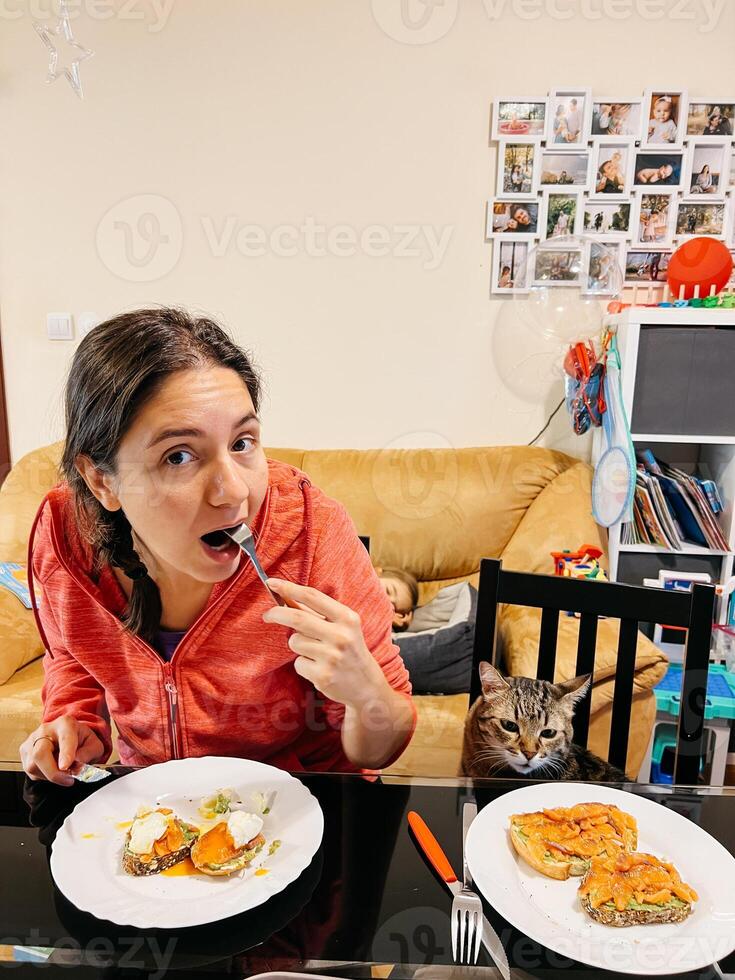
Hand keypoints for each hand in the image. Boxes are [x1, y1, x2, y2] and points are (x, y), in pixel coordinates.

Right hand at [20, 718, 104, 786]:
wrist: (69, 736)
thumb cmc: (81, 741)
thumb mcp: (94, 745)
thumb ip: (89, 753)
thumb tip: (77, 764)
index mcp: (66, 724)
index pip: (65, 739)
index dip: (65, 754)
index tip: (66, 766)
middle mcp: (45, 730)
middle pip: (41, 753)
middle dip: (53, 772)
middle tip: (69, 780)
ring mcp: (32, 740)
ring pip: (33, 766)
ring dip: (51, 775)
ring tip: (64, 771)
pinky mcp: (25, 752)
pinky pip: (30, 771)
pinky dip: (44, 775)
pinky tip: (53, 768)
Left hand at [262, 578, 387, 708]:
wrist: (366, 685)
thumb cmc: (349, 650)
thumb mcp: (342, 627)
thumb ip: (317, 613)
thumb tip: (286, 598)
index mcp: (347, 618)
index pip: (312, 596)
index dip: (289, 588)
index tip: (271, 583)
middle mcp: (341, 636)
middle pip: (297, 618)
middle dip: (276, 614)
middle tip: (267, 615)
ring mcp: (332, 657)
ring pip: (295, 641)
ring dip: (297, 644)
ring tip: (314, 651)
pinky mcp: (322, 676)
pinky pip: (298, 662)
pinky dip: (303, 663)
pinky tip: (318, 667)